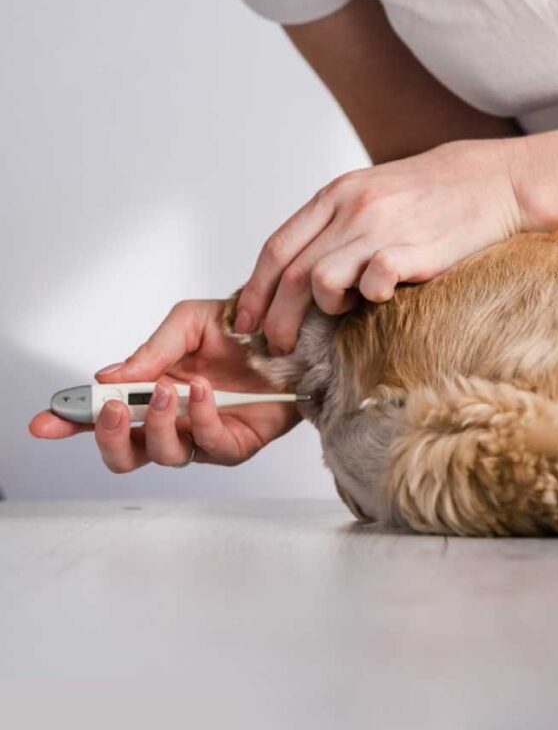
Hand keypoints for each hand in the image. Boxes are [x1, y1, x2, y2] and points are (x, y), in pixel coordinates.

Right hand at [28, 299, 300, 470]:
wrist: (292, 333)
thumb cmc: (239, 328)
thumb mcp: (188, 323)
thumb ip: (151, 351)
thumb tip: (109, 377)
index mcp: (150, 392)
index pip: (102, 416)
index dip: (70, 422)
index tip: (44, 422)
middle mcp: (172, 421)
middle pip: (125, 454)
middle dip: (110, 436)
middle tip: (113, 409)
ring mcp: (202, 436)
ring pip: (164, 454)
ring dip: (159, 423)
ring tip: (169, 390)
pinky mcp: (236, 444)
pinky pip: (210, 446)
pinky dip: (201, 418)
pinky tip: (203, 391)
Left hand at [232, 137, 524, 353]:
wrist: (492, 182)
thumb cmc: (432, 196)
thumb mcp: (372, 194)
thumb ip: (335, 225)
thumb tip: (299, 272)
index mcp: (335, 196)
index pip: (276, 248)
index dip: (255, 290)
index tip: (247, 322)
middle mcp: (351, 209)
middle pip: (291, 273)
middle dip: (276, 318)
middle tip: (278, 346)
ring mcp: (381, 229)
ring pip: (319, 281)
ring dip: (323, 307)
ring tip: (342, 313)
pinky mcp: (414, 249)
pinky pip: (371, 283)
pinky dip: (369, 297)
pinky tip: (383, 297)